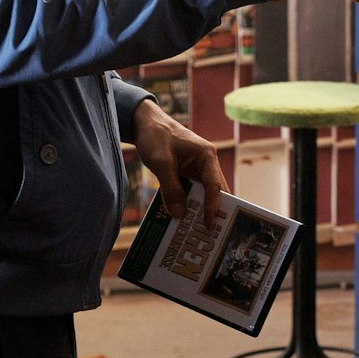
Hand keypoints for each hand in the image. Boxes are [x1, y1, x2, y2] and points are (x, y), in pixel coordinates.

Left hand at [132, 98, 226, 223]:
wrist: (145, 123)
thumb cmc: (156, 136)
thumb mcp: (161, 163)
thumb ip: (171, 188)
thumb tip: (180, 214)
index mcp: (206, 156)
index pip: (214, 185)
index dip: (213, 206)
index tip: (210, 225)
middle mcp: (206, 163)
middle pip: (214, 191)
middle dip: (211, 211)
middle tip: (209, 234)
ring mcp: (197, 168)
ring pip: (202, 193)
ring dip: (199, 209)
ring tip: (196, 231)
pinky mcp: (186, 173)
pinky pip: (190, 191)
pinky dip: (187, 203)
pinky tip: (182, 218)